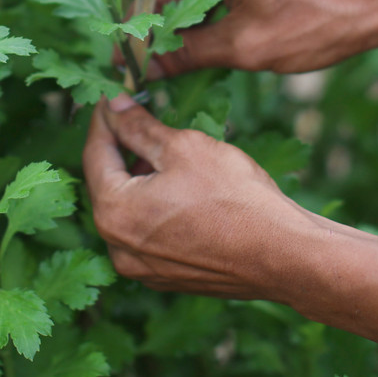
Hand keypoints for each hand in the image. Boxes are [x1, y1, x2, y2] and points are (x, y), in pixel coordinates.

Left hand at [82, 94, 319, 299]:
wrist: (282, 255)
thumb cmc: (235, 198)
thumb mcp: (184, 147)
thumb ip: (140, 127)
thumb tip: (116, 107)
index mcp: (113, 212)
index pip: (95, 154)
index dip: (104, 120)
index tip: (112, 99)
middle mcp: (118, 247)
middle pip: (108, 185)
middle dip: (122, 150)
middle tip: (139, 119)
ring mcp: (142, 268)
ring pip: (128, 212)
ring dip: (139, 180)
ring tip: (165, 152)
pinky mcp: (166, 277)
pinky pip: (148, 235)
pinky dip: (155, 208)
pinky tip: (181, 190)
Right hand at [152, 0, 377, 76]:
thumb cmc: (318, 25)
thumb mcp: (246, 48)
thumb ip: (190, 53)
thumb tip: (148, 68)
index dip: (138, 28)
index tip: (123, 61)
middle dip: (156, 20)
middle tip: (141, 63)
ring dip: (181, 13)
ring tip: (169, 54)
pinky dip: (207, 2)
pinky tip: (203, 33)